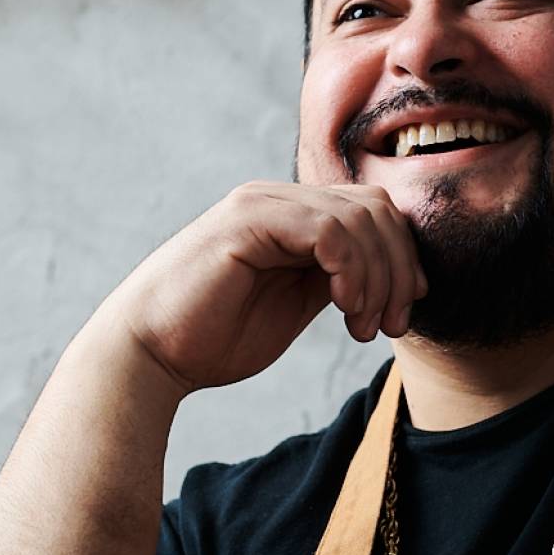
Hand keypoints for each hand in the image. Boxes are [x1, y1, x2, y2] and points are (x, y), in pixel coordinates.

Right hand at [104, 181, 427, 391]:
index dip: (403, 262)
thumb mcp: (295, 306)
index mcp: (293, 217)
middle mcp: (279, 199)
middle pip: (375, 208)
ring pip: (358, 217)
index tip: (401, 317)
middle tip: (390, 327)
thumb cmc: (214, 338)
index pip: (373, 214)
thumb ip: (335, 281)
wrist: (150, 355)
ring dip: (378, 278)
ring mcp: (262, 205)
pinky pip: (328, 229)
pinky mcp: (248, 220)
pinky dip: (351, 270)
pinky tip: (343, 307)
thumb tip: (389, 279)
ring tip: (362, 327)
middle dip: (399, 271)